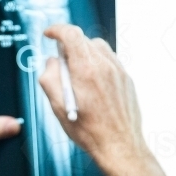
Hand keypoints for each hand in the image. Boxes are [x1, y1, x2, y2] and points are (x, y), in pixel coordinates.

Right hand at [38, 24, 149, 175]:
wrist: (119, 146)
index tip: (49, 34)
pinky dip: (98, 64)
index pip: (70, 34)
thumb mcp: (57, 107)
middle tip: (61, 64)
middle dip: (68, 46)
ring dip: (84, 54)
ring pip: (98, 48)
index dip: (56, 30)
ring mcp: (118, 71)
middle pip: (84, 39)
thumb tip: (51, 62)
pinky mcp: (126, 79)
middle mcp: (105, 66)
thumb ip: (49, 78)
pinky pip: (110, 61)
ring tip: (77, 76)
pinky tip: (92, 85)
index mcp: (86, 70)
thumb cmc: (89, 131)